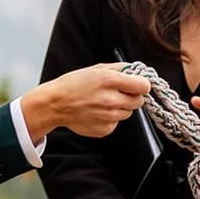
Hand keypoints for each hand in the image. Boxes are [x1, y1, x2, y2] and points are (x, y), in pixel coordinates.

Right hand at [24, 63, 149, 138]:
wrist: (55, 104)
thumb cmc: (73, 84)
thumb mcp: (97, 68)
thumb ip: (120, 69)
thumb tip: (137, 71)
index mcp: (111, 81)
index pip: (144, 86)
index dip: (142, 85)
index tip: (137, 84)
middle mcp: (112, 100)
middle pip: (139, 101)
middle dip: (132, 96)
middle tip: (118, 93)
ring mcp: (109, 117)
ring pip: (128, 113)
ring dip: (121, 107)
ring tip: (103, 102)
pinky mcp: (105, 129)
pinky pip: (116, 123)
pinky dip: (110, 118)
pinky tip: (97, 112)